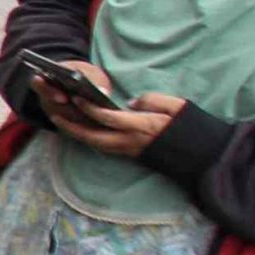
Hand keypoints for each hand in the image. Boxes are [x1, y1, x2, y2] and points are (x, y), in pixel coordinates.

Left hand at [47, 83, 184, 156]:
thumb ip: (152, 101)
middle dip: (72, 126)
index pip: (109, 118)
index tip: (77, 98)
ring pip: (94, 143)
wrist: (199, 155)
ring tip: (59, 119)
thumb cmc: (189, 127)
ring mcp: (127, 150)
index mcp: (141, 126)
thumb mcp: (176, 106)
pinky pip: (101, 146)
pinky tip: (77, 128)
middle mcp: (130, 141)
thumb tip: (132, 102)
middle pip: (93, 136)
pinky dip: (86, 137)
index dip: (91, 109)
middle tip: (54, 114)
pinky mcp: (128, 154)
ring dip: (75, 132)